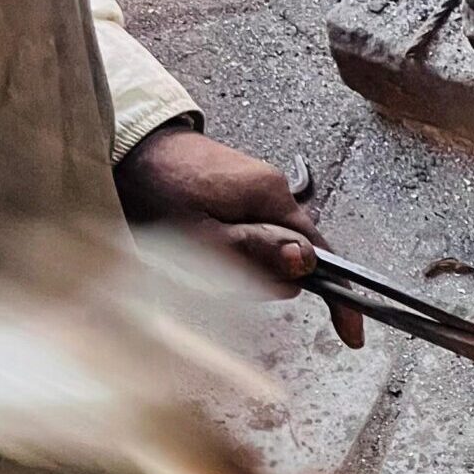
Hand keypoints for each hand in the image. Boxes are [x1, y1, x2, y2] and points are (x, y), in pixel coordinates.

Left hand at [114, 124, 363, 347]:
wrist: (122, 139)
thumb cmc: (155, 187)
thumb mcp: (200, 233)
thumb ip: (255, 251)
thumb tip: (306, 264)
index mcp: (273, 196)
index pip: (322, 254)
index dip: (338, 296)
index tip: (351, 334)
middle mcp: (274, 189)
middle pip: (292, 255)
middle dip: (263, 274)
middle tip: (215, 269)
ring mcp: (256, 188)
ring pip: (269, 247)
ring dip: (241, 261)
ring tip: (196, 248)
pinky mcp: (239, 190)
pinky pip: (251, 232)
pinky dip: (232, 246)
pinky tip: (200, 238)